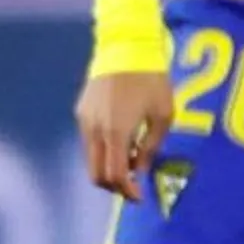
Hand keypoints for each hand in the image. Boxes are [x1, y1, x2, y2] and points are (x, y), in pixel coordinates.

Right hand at [76, 71, 173, 202]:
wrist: (125, 47)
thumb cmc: (151, 80)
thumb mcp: (162, 115)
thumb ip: (151, 146)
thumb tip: (140, 169)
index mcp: (116, 132)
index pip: (115, 175)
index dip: (127, 191)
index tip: (139, 197)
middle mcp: (94, 129)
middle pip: (96, 173)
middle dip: (114, 185)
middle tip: (132, 186)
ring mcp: (84, 120)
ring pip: (90, 158)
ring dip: (108, 167)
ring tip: (130, 161)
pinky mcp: (81, 111)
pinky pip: (90, 141)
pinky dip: (103, 151)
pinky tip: (121, 141)